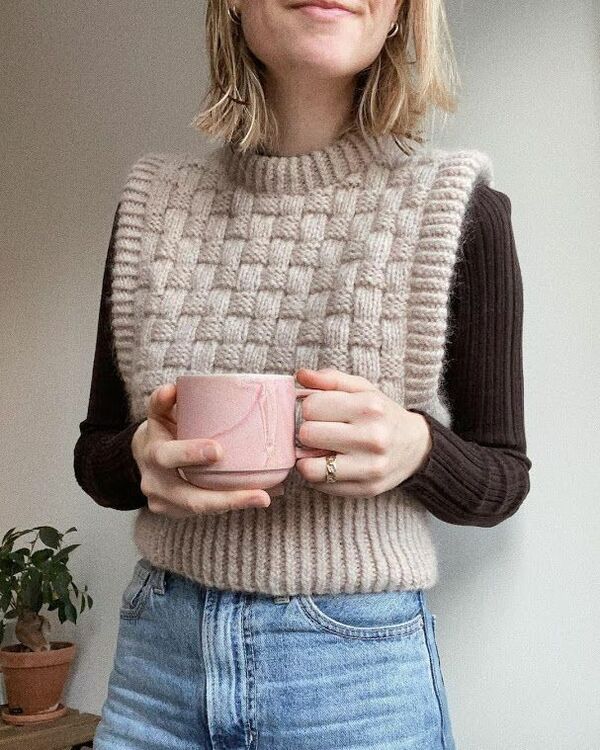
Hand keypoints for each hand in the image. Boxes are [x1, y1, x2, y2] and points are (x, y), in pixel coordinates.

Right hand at [131, 383, 271, 518]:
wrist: (143, 458)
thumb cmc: (160, 431)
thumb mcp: (157, 414)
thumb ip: (164, 400)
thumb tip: (173, 389)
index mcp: (152, 454)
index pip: (167, 456)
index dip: (190, 454)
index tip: (218, 451)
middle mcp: (156, 484)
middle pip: (190, 497)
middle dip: (226, 497)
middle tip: (260, 495)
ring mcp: (166, 503)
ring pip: (203, 509)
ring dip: (237, 504)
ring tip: (266, 498)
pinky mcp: (179, 513)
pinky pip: (209, 511)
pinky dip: (235, 504)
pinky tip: (262, 496)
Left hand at [293, 367, 432, 496]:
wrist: (416, 447)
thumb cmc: (382, 414)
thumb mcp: (362, 390)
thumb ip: (331, 379)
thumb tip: (301, 375)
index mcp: (369, 407)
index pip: (311, 407)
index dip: (310, 409)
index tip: (319, 412)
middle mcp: (372, 437)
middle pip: (307, 435)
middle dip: (309, 432)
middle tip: (320, 432)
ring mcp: (370, 467)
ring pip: (310, 468)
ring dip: (308, 459)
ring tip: (319, 451)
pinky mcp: (366, 488)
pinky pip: (321, 486)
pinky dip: (319, 476)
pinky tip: (331, 464)